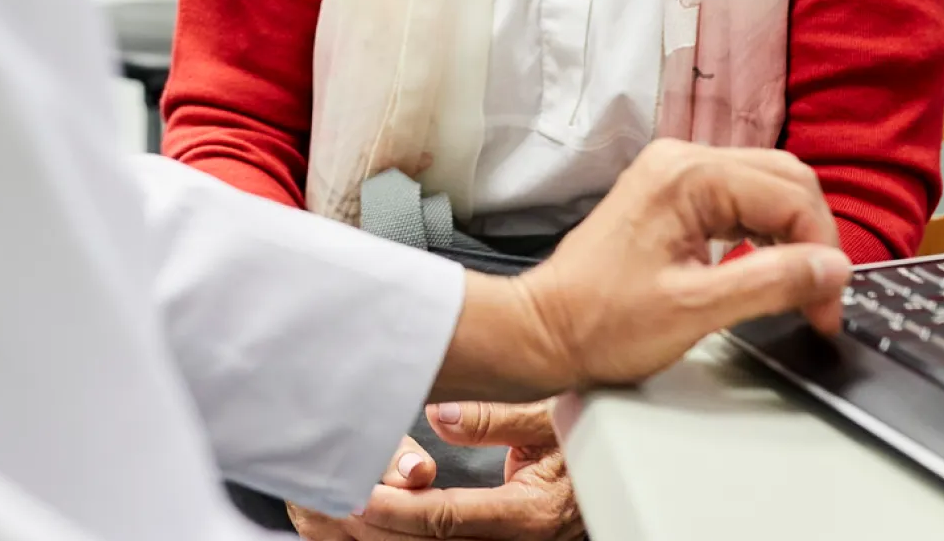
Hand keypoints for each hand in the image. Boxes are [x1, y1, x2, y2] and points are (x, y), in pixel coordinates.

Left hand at [286, 405, 585, 539]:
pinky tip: (365, 518)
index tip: (358, 494)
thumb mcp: (550, 417)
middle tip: (328, 498)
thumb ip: (493, 418)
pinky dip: (397, 534)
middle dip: (374, 526)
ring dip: (378, 534)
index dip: (399, 509)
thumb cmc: (587, 437)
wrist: (615, 471)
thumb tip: (439, 415)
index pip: (448, 518)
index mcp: (528, 512)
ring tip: (332, 507)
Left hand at [439, 140, 851, 400]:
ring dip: (792, 235)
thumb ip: (772, 283)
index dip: (821, 253)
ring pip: (765, 187)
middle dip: (813, 238)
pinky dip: (765, 231)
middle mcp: (682, 160)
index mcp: (687, 175)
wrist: (544, 330)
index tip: (826, 309)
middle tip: (819, 301)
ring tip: (798, 291)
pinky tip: (766, 269)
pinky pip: (738, 199)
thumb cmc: (603, 322)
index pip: (790, 194)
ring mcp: (674, 173)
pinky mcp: (670, 194)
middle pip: (784, 180)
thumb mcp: (697, 309)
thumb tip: (834, 269)